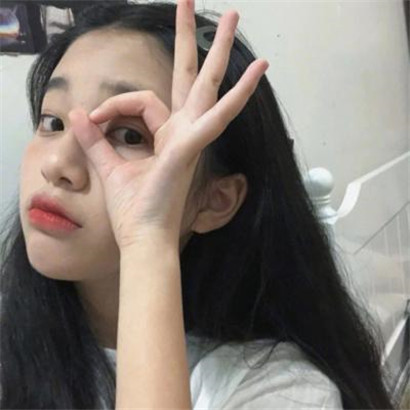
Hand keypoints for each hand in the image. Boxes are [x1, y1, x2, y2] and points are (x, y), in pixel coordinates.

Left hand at [68, 0, 268, 249]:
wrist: (143, 238)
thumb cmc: (132, 209)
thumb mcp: (108, 166)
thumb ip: (95, 138)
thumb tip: (77, 112)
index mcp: (167, 135)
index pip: (141, 101)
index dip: (113, 105)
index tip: (90, 118)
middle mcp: (184, 132)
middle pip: (191, 78)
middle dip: (193, 41)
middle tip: (195, 2)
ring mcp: (191, 138)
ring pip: (208, 86)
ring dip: (218, 50)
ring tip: (232, 14)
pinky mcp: (190, 148)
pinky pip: (217, 117)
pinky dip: (238, 95)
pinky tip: (259, 70)